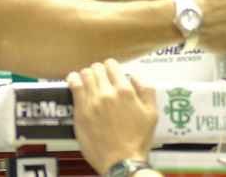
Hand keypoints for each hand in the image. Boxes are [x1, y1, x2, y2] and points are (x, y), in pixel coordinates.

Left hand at [67, 59, 156, 174]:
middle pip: (97, 68)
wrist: (122, 161)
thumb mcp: (152, 113)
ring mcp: (92, 101)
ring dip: (87, 75)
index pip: (111, 65)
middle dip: (99, 71)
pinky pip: (74, 85)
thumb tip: (134, 75)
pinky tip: (75, 80)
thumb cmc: (138, 139)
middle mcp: (107, 93)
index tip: (111, 73)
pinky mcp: (80, 111)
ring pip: (85, 74)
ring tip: (88, 81)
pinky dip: (73, 79)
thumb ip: (146, 90)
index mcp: (125, 91)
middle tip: (100, 79)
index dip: (111, 67)